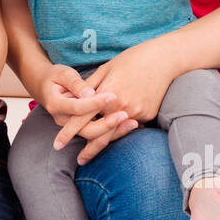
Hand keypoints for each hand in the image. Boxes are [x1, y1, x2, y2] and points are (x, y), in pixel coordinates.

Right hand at [33, 63, 136, 155]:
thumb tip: (90, 93)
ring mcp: (69, 127)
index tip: (113, 96)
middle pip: (86, 130)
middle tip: (125, 114)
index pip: (78, 108)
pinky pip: (95, 135)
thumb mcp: (63, 73)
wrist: (43, 86)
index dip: (96, 103)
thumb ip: (76, 84)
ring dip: (113, 132)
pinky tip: (129, 126)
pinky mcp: (78, 128)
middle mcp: (62, 119)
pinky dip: (112, 133)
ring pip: (92, 136)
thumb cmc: (55, 76)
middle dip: (107, 123)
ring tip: (133, 123)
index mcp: (56, 104)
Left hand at [59, 39, 180, 163]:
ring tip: (90, 156)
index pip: (82, 118)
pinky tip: (116, 134)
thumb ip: (90, 87)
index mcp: (106, 95)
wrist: (163, 60)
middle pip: (99, 135)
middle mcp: (121, 108)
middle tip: (78, 160)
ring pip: (115, 134)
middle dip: (88, 150)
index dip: (68, 132)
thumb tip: (77, 99)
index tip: (57, 144)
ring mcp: (137, 113)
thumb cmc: (131, 59)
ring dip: (102, 146)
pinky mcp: (148, 115)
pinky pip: (132, 126)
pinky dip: (122, 130)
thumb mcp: (106, 69)